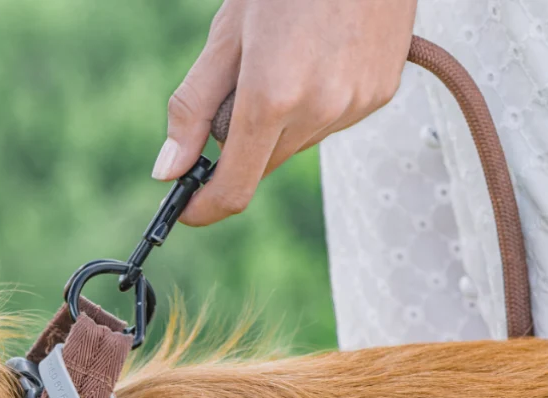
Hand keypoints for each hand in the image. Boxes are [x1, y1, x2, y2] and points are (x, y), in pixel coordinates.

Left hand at [152, 0, 416, 225]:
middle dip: (240, 143)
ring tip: (288, 56)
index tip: (187, 209)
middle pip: (262, 164)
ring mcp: (355, 105)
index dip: (204, 207)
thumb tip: (168, 171)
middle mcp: (319, 111)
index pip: (234, 188)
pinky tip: (319, 58)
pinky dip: (314, 106)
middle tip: (243, 82)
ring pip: (295, 144)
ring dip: (278, 123)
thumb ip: (193, 110)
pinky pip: (330, 123)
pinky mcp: (379, 95)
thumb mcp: (226, 37)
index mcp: (272, 97)